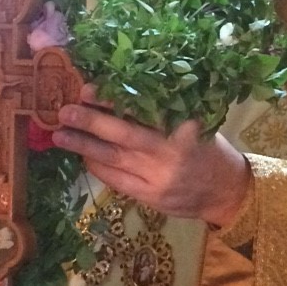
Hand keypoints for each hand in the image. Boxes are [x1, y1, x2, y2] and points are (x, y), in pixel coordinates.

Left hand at [53, 83, 249, 226]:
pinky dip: (98, 167)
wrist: (226, 190)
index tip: (89, 88)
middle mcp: (170, 151)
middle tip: (64, 111)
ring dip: (83, 147)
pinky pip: (116, 180)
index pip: (142, 108)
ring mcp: (159, 177)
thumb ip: (161, 112)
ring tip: (60, 135)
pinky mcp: (151, 197)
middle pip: (124, 135)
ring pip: (114, 159)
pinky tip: (83, 157)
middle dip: (91, 122)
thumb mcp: (192, 122)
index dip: (112, 99)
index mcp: (183, 125)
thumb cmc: (206, 147)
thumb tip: (118, 93)